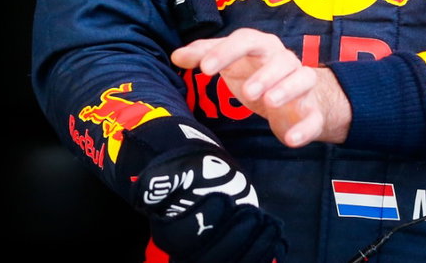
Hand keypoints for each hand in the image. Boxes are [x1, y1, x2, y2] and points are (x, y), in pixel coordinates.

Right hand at [138, 149, 285, 262]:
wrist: (201, 178)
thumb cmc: (187, 174)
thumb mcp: (172, 171)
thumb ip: (162, 181)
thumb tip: (150, 189)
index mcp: (169, 233)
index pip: (182, 238)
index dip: (204, 220)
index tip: (223, 199)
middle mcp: (188, 252)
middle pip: (208, 259)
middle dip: (233, 239)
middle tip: (252, 214)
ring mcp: (211, 255)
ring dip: (253, 248)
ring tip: (268, 224)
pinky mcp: (233, 255)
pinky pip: (248, 262)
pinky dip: (263, 253)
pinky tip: (276, 237)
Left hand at [172, 27, 350, 146]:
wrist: (297, 97)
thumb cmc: (257, 73)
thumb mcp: (231, 62)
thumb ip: (205, 56)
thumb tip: (176, 56)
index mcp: (263, 46)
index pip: (246, 40)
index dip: (225, 51)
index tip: (205, 69)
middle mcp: (285, 61)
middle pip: (280, 59)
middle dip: (264, 74)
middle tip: (246, 92)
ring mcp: (302, 85)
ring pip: (303, 79)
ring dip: (287, 89)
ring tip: (269, 103)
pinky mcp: (311, 111)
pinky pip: (313, 117)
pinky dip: (305, 127)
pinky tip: (291, 139)